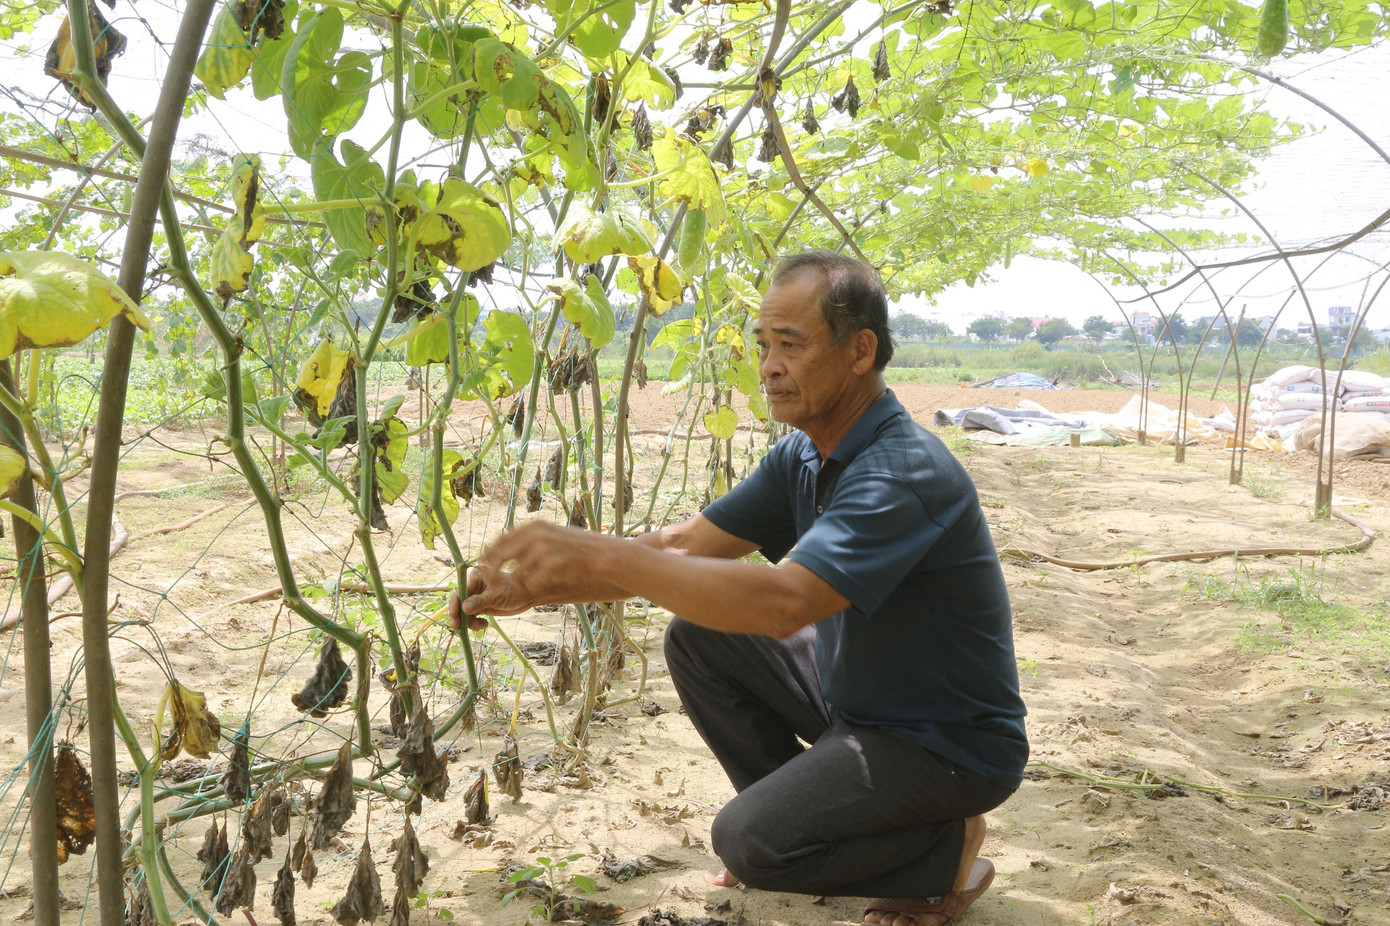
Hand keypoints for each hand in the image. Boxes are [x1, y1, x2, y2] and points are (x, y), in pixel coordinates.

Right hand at [454, 564, 532, 622]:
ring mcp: (476, 596)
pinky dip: (475, 622)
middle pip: (460, 602)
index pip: (461, 590)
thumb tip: (463, 608)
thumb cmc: (514, 591)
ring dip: (469, 621)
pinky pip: (471, 616)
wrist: (527, 597)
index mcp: (476, 575)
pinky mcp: (481, 605)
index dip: (455, 604)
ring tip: (481, 626)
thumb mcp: (496, 596)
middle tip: (458, 628)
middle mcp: (474, 584)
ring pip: (464, 611)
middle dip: (460, 615)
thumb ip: (479, 602)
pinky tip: (484, 625)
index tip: (454, 617)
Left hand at [476, 521, 607, 602]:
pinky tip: (542, 586)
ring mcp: (544, 550)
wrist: (600, 554)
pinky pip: (531, 584)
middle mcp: (536, 535)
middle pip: (501, 555)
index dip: (488, 553)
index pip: (501, 539)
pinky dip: (533, 588)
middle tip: (491, 582)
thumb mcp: (551, 534)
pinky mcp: (552, 565)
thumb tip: (503, 547)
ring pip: (515, 575)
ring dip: (519, 584)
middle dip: (492, 571)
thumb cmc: (575, 547)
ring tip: (531, 584)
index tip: (481, 564)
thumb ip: (529, 539)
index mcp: (534, 526)